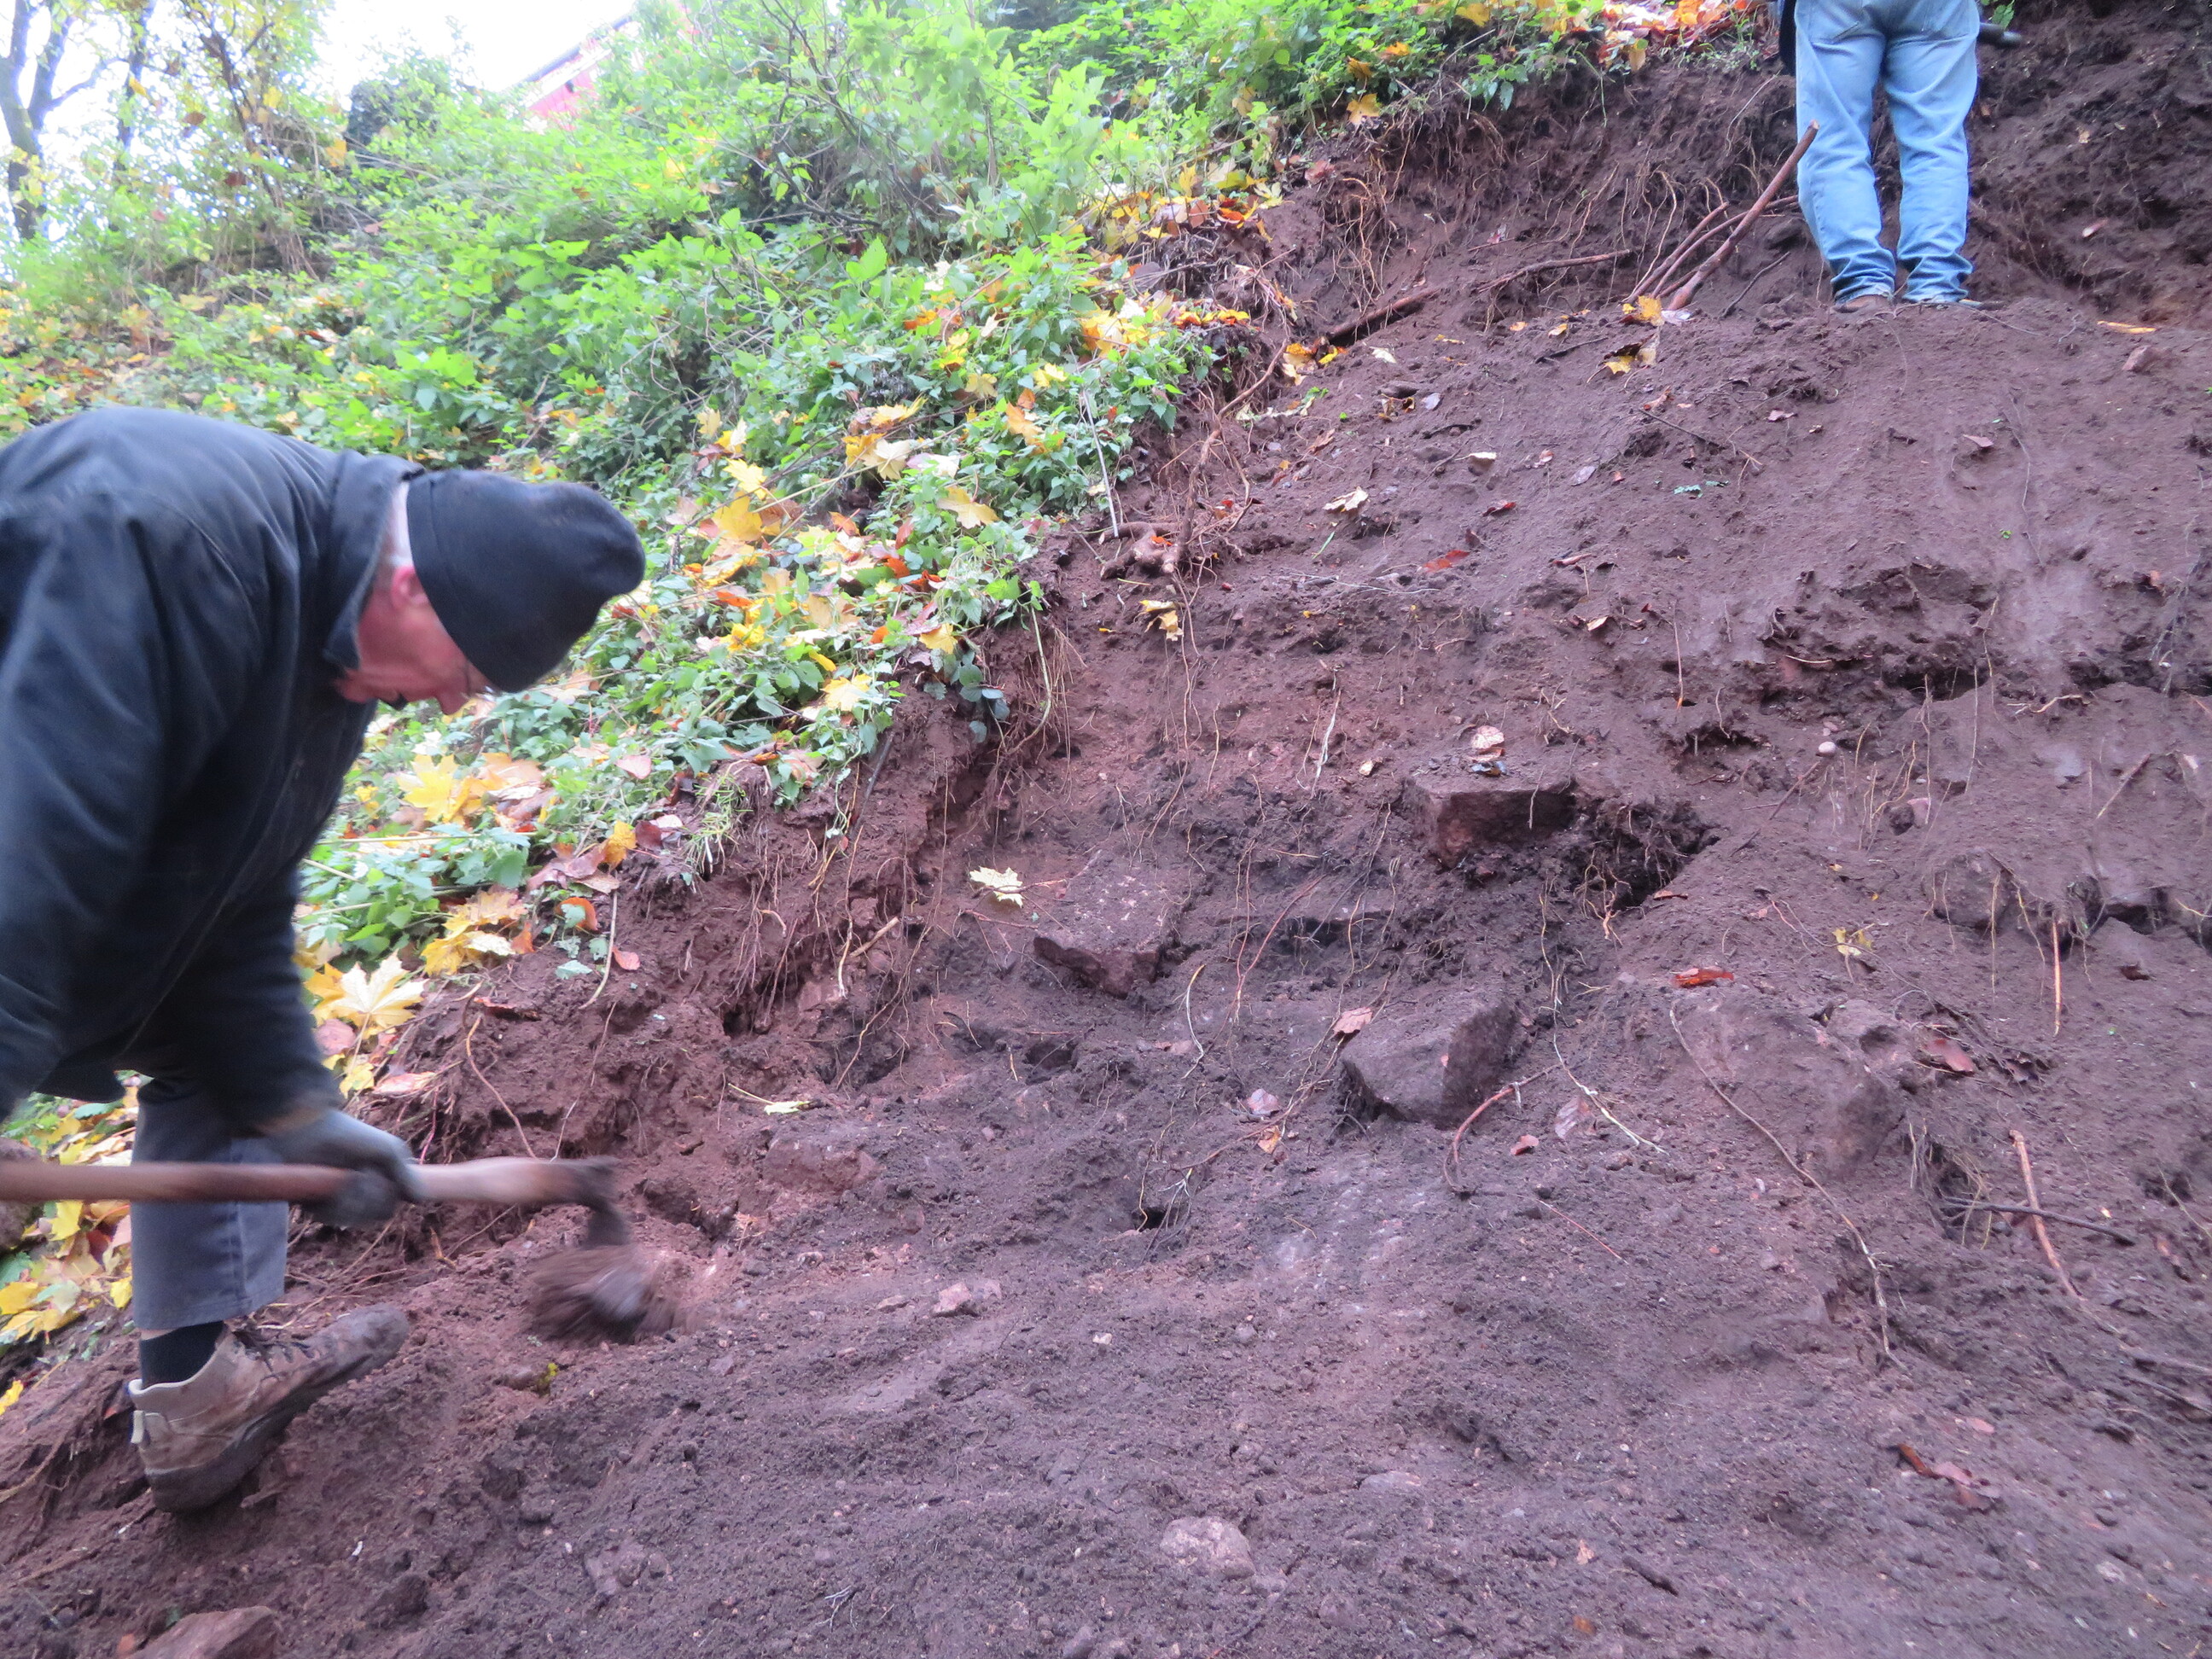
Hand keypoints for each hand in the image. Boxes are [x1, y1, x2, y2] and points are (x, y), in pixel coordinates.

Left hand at [262, 1105, 423, 1226]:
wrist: (313, 1132)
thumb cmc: (352, 1136)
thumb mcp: (388, 1151)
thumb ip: (407, 1176)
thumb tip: (421, 1201)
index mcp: (377, 1181)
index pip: (391, 1206)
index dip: (391, 1195)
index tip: (386, 1176)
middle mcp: (359, 1194)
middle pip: (378, 1214)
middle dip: (375, 1194)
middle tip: (364, 1172)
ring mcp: (339, 1201)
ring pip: (357, 1219)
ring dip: (356, 1198)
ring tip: (348, 1176)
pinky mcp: (318, 1205)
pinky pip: (335, 1218)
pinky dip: (337, 1203)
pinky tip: (334, 1184)